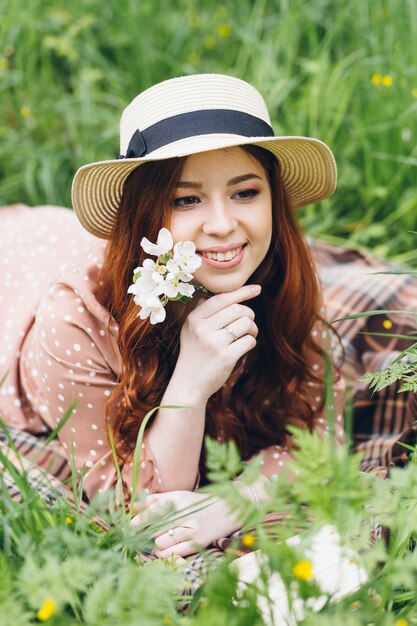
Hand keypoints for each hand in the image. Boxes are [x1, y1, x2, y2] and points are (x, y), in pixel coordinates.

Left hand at [131, 491, 240, 557]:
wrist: (227, 510)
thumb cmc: (198, 504)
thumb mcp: (178, 496)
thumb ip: (155, 500)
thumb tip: (132, 507)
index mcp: (176, 500)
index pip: (150, 512)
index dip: (137, 521)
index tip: (130, 526)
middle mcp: (182, 514)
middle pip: (152, 528)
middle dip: (144, 534)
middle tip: (140, 536)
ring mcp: (190, 530)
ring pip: (160, 542)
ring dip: (155, 544)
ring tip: (157, 541)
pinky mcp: (196, 544)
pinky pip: (171, 553)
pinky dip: (163, 553)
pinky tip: (163, 549)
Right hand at [173, 284, 260, 399]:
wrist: (189, 384)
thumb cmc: (194, 354)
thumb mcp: (190, 330)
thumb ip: (204, 313)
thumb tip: (229, 296)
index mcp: (194, 319)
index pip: (222, 298)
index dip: (242, 292)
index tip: (257, 288)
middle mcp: (202, 328)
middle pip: (238, 309)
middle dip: (249, 314)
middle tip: (248, 323)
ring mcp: (214, 343)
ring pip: (246, 323)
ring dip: (252, 328)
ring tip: (248, 335)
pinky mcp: (226, 357)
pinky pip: (249, 340)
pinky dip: (250, 342)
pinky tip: (243, 347)